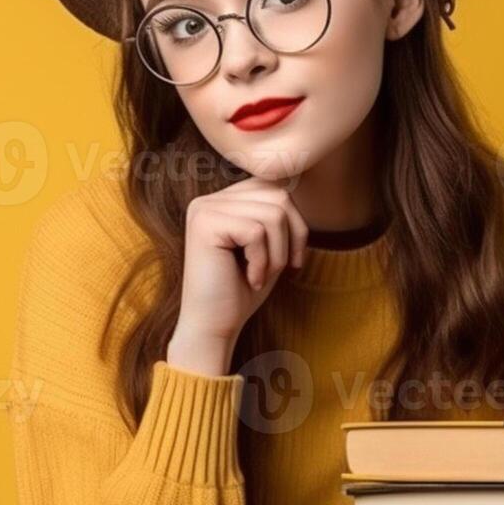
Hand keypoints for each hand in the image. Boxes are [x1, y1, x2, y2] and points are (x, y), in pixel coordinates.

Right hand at [166, 175, 308, 376]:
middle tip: (279, 270)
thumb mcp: (270, 246)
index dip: (296, 223)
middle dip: (292, 236)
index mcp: (223, 201)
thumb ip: (279, 214)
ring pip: (273, 213)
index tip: (294, 259)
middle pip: (279, 195)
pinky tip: (249, 279)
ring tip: (260, 275)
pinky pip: (256, 231)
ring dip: (277, 253)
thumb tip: (299, 178)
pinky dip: (263, 261)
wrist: (213, 327)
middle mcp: (210, 199)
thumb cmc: (242, 291)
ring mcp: (205, 208)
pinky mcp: (204, 223)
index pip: (276, 188)